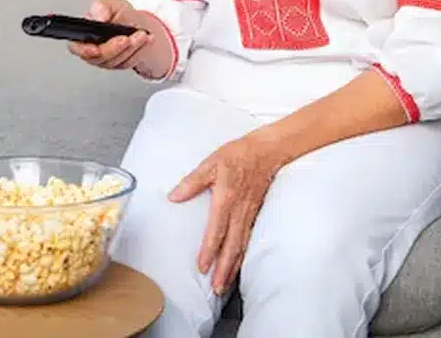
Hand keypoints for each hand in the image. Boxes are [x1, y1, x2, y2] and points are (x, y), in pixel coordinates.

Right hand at [67, 0, 152, 69]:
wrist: (136, 24)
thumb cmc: (119, 14)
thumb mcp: (111, 4)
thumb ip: (102, 7)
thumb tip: (98, 17)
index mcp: (84, 33)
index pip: (76, 47)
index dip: (84, 51)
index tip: (96, 49)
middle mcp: (93, 49)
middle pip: (100, 57)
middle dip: (115, 48)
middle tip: (127, 37)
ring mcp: (106, 59)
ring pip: (116, 62)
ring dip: (131, 48)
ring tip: (141, 34)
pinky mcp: (119, 64)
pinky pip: (128, 63)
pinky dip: (140, 51)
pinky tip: (146, 40)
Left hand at [168, 134, 279, 295]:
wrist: (266, 151)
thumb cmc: (237, 155)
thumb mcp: (211, 163)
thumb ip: (192, 181)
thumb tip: (174, 196)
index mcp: (226, 199)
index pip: (216, 230)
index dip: (209, 250)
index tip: (202, 267)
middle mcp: (239, 211)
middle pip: (231, 246)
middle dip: (224, 269)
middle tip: (216, 288)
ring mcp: (248, 215)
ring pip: (241, 246)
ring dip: (233, 267)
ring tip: (224, 285)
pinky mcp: (254, 214)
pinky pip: (247, 240)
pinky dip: (242, 256)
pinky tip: (236, 265)